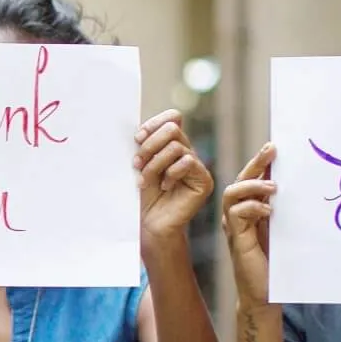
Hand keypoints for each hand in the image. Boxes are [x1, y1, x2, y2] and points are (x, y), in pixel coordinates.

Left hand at [135, 111, 212, 247]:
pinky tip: (164, 187)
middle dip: (150, 145)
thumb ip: (145, 144)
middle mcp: (188, 152)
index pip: (173, 117)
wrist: (151, 224)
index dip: (154, 123)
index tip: (137, 138)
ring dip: (155, 163)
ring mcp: (197, 166)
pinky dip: (170, 173)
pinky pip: (188, 162)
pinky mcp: (203, 180)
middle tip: (137, 163)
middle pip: (173, 128)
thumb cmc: (144, 196)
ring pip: (176, 146)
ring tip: (145, 180)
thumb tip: (141, 127)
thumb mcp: (141, 165)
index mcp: (173, 144)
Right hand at [221, 144, 276, 307]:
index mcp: (251, 209)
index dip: (261, 162)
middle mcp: (238, 215)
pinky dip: (251, 208)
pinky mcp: (236, 240)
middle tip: (272, 150)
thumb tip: (302, 185)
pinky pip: (235, 215)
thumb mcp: (284, 229)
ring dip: (252, 185)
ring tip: (273, 186)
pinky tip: (268, 211)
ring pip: (232, 194)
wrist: (265, 295)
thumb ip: (286, 209)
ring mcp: (234, 227)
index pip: (253, 178)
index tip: (276, 146)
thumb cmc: (277, 263)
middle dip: (256, 162)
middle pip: (240, 180)